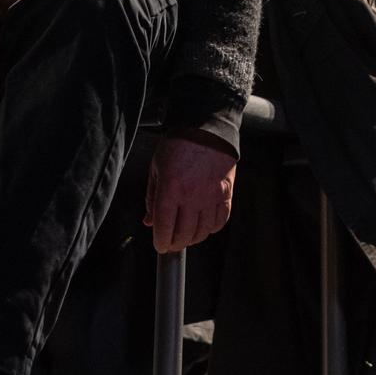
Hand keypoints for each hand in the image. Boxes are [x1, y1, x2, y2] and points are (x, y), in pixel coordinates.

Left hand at [144, 134, 236, 253]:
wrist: (206, 128)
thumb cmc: (178, 144)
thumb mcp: (156, 168)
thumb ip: (152, 198)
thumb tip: (149, 221)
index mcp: (171, 189)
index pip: (164, 227)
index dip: (161, 242)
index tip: (160, 246)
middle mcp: (192, 196)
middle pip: (184, 234)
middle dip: (175, 244)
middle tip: (172, 244)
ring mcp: (211, 196)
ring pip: (203, 231)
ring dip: (193, 238)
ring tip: (187, 236)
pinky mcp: (226, 193)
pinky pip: (221, 220)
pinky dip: (212, 228)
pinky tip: (205, 226)